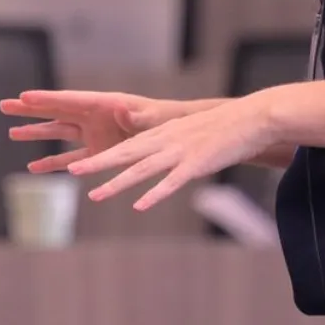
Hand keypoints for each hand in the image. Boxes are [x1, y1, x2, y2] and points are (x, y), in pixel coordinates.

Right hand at [1, 90, 200, 173]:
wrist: (177, 135)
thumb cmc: (167, 120)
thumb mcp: (153, 117)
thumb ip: (136, 116)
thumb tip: (121, 109)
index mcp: (104, 104)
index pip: (69, 100)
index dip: (46, 99)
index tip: (23, 97)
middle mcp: (93, 117)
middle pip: (56, 111)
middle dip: (31, 109)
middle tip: (4, 105)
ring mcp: (94, 135)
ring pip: (58, 133)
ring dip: (36, 134)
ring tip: (11, 134)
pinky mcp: (99, 153)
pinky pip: (70, 158)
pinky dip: (52, 162)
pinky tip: (34, 167)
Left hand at [66, 92, 284, 211]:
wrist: (252, 118)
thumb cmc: (223, 127)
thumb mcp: (189, 131)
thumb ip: (170, 142)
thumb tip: (157, 153)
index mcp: (163, 133)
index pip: (126, 145)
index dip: (101, 154)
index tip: (79, 162)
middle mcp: (165, 140)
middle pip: (125, 153)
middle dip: (97, 163)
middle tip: (72, 171)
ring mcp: (180, 152)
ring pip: (141, 169)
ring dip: (117, 183)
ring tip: (95, 195)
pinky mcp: (197, 164)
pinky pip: (171, 182)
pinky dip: (154, 194)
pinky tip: (139, 206)